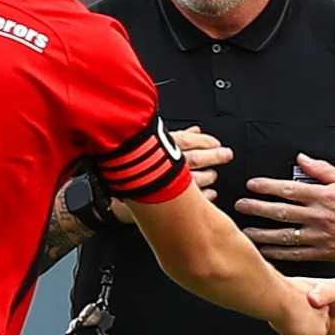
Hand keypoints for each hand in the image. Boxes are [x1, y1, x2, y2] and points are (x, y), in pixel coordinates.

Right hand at [111, 126, 230, 223]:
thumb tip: (195, 131)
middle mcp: (162, 165)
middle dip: (215, 156)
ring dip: (210, 177)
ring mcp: (165, 185)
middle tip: (226, 155)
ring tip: (214, 174)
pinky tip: (211, 193)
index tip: (216, 142)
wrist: (109, 195)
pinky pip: (193, 201)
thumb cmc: (128, 167)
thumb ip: (176, 137)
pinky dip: (205, 196)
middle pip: (197, 158)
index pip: (188, 140)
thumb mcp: (150, 144)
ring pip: (197, 180)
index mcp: (157, 147)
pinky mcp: (165, 203)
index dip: (205, 140)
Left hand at [236, 153, 334, 262]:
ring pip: (285, 235)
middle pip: (282, 212)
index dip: (267, 187)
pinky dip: (279, 253)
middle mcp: (320, 216)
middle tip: (240, 206)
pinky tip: (265, 251)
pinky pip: (296, 254)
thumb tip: (301, 159)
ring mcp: (320, 236)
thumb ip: (322, 170)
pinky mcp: (323, 253)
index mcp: (324, 196)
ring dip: (263, 233)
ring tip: (246, 231)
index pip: (289, 189)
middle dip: (257, 208)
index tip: (252, 185)